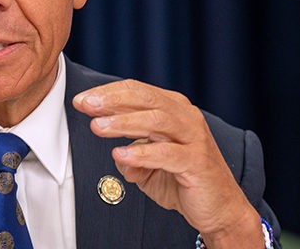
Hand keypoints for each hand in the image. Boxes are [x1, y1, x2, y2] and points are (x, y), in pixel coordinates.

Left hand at [72, 79, 262, 247]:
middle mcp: (185, 116)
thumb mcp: (147, 163)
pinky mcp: (198, 162)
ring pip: (156, 120)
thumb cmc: (181, 180)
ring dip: (123, 122)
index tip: (81, 100)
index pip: (136, 91)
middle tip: (85, 105)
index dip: (107, 93)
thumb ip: (129, 153)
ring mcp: (194, 137)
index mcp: (173, 108)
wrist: (218, 209)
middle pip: (145, 98)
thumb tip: (115, 154)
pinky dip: (142, 153)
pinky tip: (121, 154)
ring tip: (97, 127)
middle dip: (111, 99)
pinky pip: (167, 153)